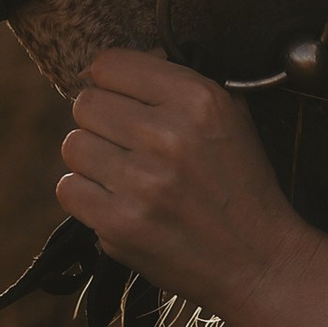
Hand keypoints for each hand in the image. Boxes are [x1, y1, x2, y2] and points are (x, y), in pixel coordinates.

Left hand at [57, 50, 315, 326]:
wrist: (259, 261)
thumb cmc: (241, 186)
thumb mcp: (231, 116)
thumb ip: (177, 83)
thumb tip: (113, 69)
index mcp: (197, 99)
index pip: (108, 65)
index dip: (109, 83)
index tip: (120, 101)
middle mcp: (167, 135)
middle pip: (85, 104)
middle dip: (101, 122)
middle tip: (125, 145)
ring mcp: (141, 182)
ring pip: (73, 145)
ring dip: (92, 160)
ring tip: (124, 176)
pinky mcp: (120, 224)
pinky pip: (68, 189)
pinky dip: (86, 196)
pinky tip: (116, 202)